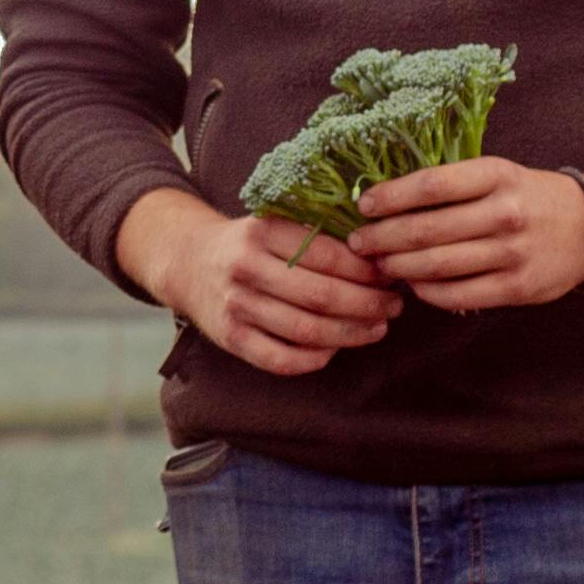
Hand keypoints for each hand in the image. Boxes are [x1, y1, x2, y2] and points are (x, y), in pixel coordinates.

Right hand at [115, 187, 401, 375]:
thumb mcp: (275, 223)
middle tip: (394, 306)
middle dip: (368, 304)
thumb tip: (381, 253)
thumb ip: (317, 232)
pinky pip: (282, 360)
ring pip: (306, 331)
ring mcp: (236, 306)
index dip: (367, 270)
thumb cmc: (249, 243)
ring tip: (377, 328)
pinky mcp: (230, 339)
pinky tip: (335, 349)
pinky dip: (315, 358)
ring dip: (351, 333)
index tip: (390, 275)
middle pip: (322, 295)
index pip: (327, 255)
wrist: (189, 262)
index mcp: (263, 232)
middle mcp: (246, 268)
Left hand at [348, 156, 583, 311]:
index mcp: (497, 175)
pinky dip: (427, 291)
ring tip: (378, 264)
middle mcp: (506, 213)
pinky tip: (413, 284)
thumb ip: (451, 185)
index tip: (363, 206)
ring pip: (437, 265)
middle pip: (426, 229)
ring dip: (398, 267)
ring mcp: (513, 253)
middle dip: (382, 238)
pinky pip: (457, 294)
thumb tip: (385, 201)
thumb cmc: (527, 198)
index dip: (390, 197)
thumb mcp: (497, 175)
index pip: (431, 184)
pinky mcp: (517, 288)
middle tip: (359, 243)